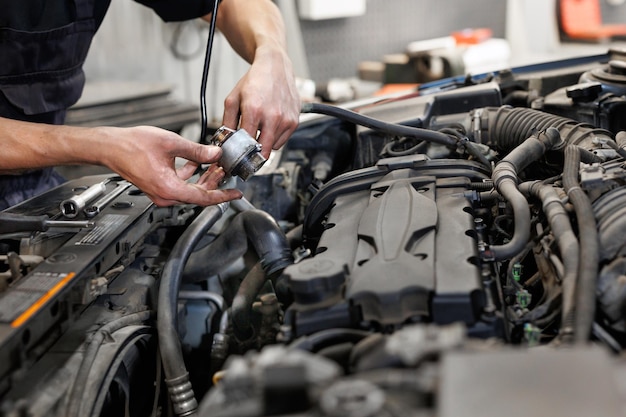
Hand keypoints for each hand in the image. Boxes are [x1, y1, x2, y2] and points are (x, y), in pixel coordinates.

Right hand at [101, 126, 241, 205]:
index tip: (236, 194)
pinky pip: (180, 185)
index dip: (223, 196)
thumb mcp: (171, 143)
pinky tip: (198, 163)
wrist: (110, 147)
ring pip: (190, 190)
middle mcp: (165, 195)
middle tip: (226, 170)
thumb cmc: (132, 145)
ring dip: (203, 178)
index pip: (204, 198)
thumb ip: (197, 151)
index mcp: (170, 189)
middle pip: (198, 194)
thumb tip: (215, 154)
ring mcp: (160, 193)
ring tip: (215, 165)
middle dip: (214, 182)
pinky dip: (191, 176)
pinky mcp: (157, 187)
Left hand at [222, 45, 300, 158]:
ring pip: (273, 147)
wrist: (275, 66)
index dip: (239, 152)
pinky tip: (270, 126)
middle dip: (253, 155)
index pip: (245, 144)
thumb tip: (225, 141)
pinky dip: (275, 138)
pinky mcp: (294, 121)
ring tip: (260, 130)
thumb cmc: (255, 80)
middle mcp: (272, 116)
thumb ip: (227, 122)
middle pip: (263, 151)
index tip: (235, 156)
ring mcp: (285, 120)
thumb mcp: (233, 98)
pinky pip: (283, 141)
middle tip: (246, 153)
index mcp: (254, 110)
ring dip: (265, 144)